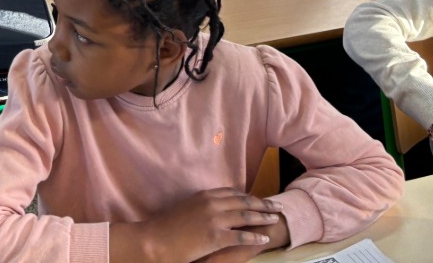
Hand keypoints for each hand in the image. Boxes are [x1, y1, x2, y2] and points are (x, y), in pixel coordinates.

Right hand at [138, 189, 283, 262]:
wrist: (155, 240)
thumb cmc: (166, 228)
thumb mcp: (186, 210)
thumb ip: (201, 208)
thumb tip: (210, 211)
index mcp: (204, 196)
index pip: (233, 192)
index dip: (248, 195)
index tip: (259, 198)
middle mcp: (212, 203)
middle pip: (244, 201)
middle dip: (263, 203)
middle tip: (277, 205)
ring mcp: (214, 219)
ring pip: (246, 215)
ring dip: (263, 216)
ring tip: (276, 218)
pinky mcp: (215, 236)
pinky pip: (241, 235)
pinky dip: (255, 236)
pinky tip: (264, 238)